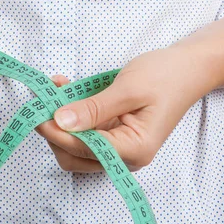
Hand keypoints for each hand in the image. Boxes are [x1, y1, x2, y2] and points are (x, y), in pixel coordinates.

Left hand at [35, 45, 213, 171]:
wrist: (185, 68)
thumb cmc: (164, 77)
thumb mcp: (127, 90)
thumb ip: (93, 108)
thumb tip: (61, 122)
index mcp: (134, 150)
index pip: (85, 150)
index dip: (58, 135)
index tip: (38, 116)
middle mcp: (123, 154)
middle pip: (74, 155)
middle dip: (54, 130)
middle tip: (41, 101)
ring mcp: (115, 144)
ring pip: (73, 143)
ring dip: (57, 119)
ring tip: (51, 90)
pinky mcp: (108, 131)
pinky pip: (80, 128)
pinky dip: (67, 111)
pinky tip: (61, 88)